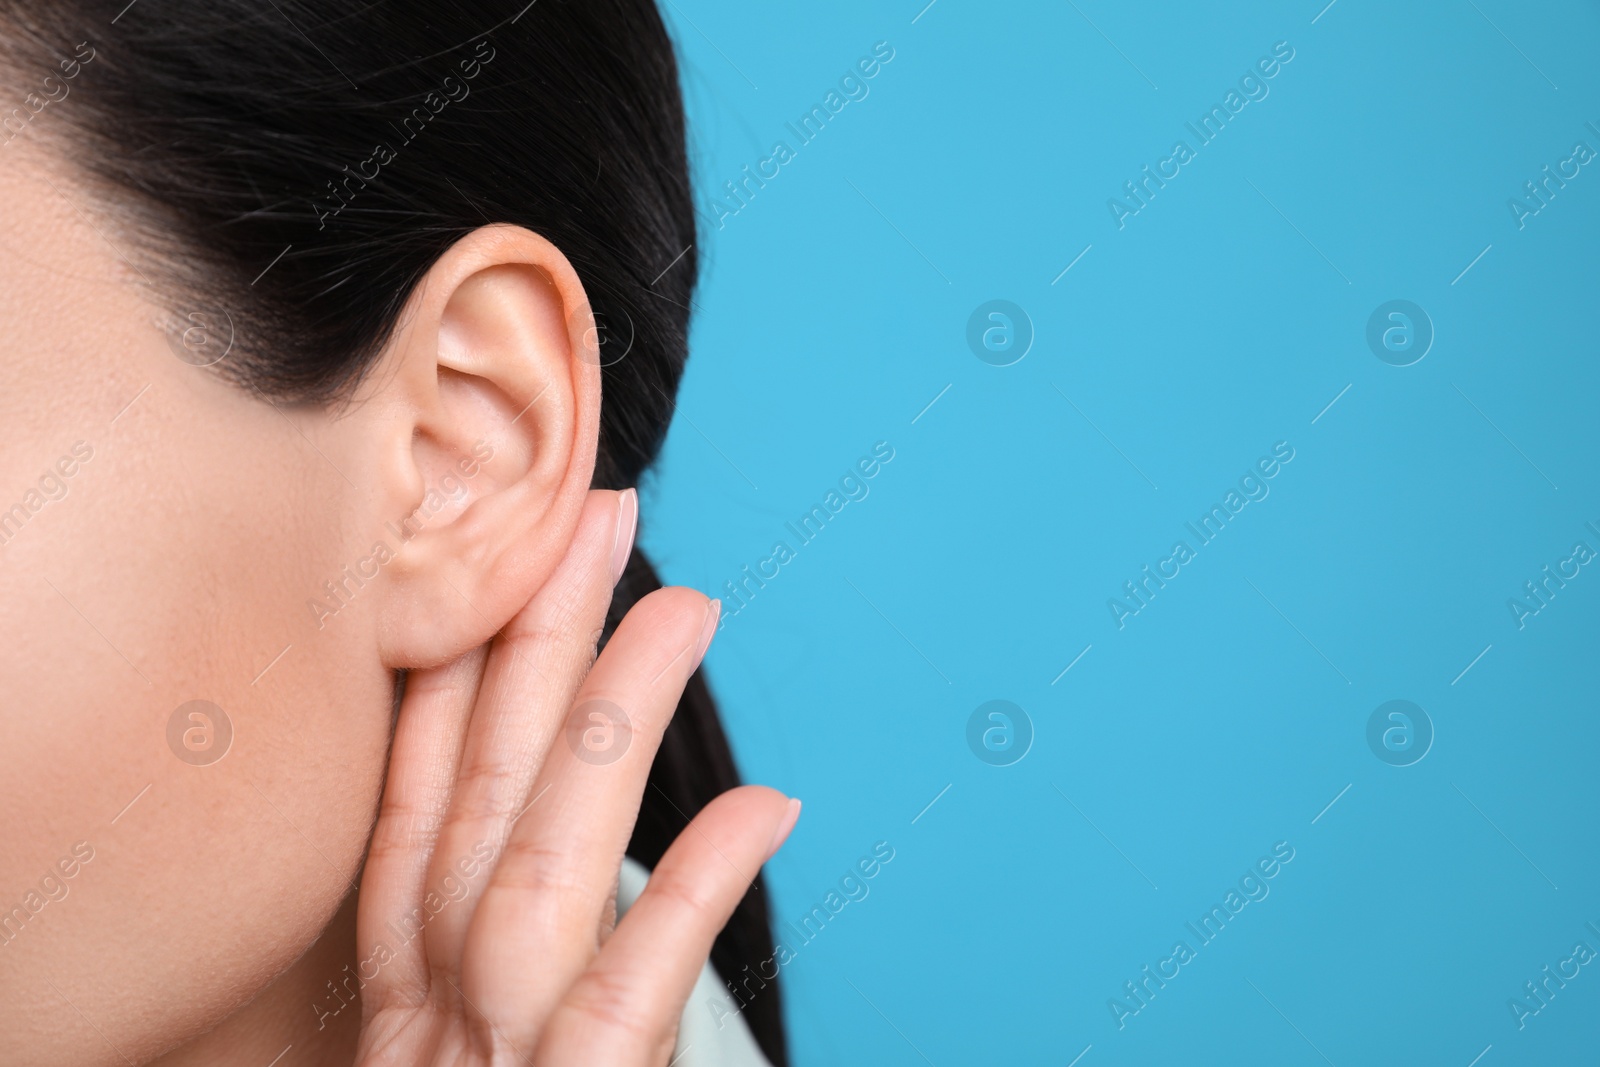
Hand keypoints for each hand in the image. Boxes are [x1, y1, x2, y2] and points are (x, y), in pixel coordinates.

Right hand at [349, 489, 799, 1064]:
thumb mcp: (443, 1057)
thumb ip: (486, 970)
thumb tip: (548, 872)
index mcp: (411, 1000)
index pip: (421, 816)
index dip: (450, 685)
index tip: (488, 570)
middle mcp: (436, 1013)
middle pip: (481, 802)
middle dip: (531, 648)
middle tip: (592, 515)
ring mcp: (495, 1053)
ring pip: (543, 867)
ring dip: (610, 724)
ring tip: (686, 609)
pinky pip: (624, 997)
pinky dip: (690, 893)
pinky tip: (763, 807)